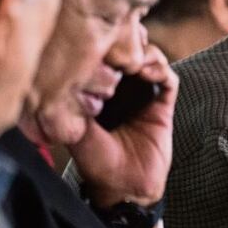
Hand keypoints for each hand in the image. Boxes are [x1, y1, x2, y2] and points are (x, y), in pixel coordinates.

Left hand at [68, 43, 178, 207]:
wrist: (125, 189)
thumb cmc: (98, 165)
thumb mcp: (77, 132)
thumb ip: (72, 107)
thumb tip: (59, 80)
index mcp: (101, 94)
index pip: (105, 58)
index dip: (105, 45)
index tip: (98, 39)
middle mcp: (123, 91)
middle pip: (130, 52)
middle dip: (127, 40)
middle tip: (120, 38)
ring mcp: (145, 96)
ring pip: (150, 60)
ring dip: (144, 53)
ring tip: (133, 57)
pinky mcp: (163, 106)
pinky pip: (168, 80)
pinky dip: (161, 70)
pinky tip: (147, 71)